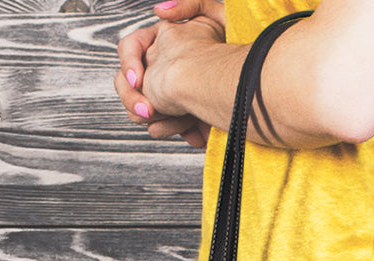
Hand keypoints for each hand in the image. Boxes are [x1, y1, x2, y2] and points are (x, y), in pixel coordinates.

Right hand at [115, 0, 225, 147]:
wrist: (246, 88)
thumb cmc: (236, 51)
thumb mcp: (215, 16)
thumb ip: (190, 5)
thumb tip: (159, 11)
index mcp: (163, 43)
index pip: (130, 49)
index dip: (129, 63)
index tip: (139, 81)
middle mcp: (161, 69)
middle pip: (127, 86)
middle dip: (135, 100)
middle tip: (148, 112)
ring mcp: (167, 95)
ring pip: (142, 111)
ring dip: (160, 119)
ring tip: (182, 123)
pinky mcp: (179, 117)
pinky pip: (163, 128)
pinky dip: (177, 130)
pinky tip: (195, 134)